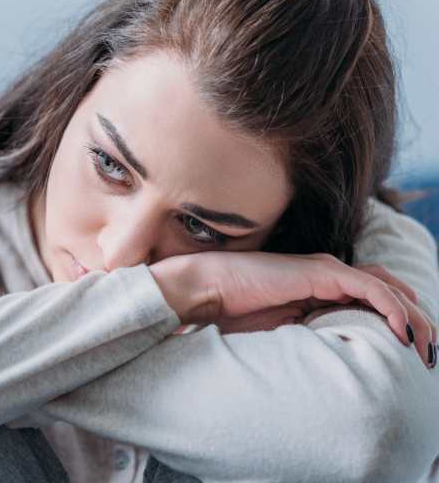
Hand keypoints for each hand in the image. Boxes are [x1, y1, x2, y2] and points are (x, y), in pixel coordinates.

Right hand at [150, 251, 437, 366]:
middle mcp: (329, 274)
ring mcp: (326, 270)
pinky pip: (369, 287)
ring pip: (387, 288)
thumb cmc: (234, 310)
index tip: (414, 352)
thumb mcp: (284, 330)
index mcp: (319, 287)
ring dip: (414, 316)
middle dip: (417, 319)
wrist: (208, 289)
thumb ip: (312, 332)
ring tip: (427, 345)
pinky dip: (392, 307)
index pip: (373, 296)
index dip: (399, 319)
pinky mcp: (321, 272)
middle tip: (431, 351)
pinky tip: (402, 330)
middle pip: (388, 290)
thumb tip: (336, 357)